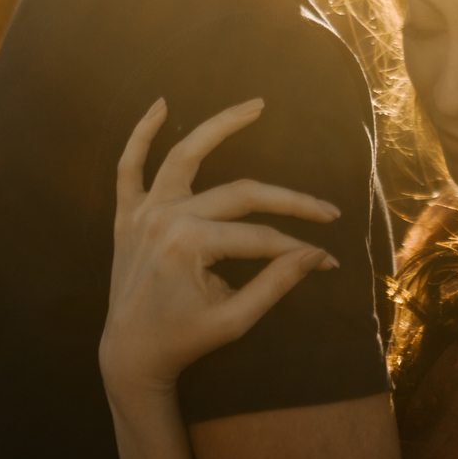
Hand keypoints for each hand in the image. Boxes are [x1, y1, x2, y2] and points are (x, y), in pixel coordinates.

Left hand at [99, 97, 339, 404]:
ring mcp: (143, 212)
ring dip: (219, 126)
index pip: (259, 238)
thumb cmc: (183, 341)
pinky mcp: (128, 215)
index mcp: (188, 244)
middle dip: (289, 202)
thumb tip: (319, 256)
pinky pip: (128, 167)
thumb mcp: (234, 320)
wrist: (129, 354)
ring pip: (183, 156)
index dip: (297, 249)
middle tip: (328, 209)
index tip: (329, 260)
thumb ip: (276, 284)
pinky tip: (159, 105)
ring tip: (254, 105)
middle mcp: (165, 217)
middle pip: (239, 194)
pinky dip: (140, 135)